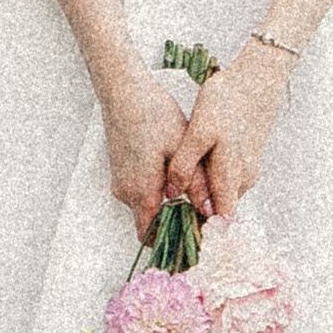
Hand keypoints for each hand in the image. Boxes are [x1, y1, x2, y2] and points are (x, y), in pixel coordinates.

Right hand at [97, 50, 187, 240]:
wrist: (124, 92)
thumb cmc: (153, 115)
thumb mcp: (182, 148)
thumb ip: (196, 183)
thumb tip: (211, 211)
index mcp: (141, 192)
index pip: (151, 236)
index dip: (172, 240)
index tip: (194, 236)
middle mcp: (126, 192)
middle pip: (149, 222)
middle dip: (174, 222)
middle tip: (201, 213)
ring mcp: (121, 181)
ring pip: (145, 205)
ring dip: (167, 203)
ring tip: (193, 189)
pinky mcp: (120, 169)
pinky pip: (140, 190)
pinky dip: (157, 190)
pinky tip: (175, 171)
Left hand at [167, 37, 296, 222]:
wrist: (258, 76)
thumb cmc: (228, 100)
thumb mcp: (199, 131)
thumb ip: (186, 165)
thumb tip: (172, 194)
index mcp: (232, 178)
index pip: (220, 223)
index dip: (202, 234)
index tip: (180, 239)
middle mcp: (244, 179)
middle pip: (219, 210)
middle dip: (196, 215)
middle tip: (166, 214)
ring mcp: (248, 168)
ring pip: (221, 193)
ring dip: (202, 195)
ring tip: (174, 190)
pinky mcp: (247, 157)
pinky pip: (226, 179)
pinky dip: (210, 180)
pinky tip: (195, 166)